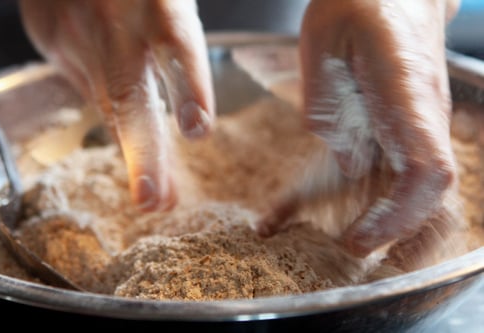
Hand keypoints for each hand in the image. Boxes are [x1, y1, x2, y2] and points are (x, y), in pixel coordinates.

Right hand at [19, 0, 214, 211]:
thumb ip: (171, 43)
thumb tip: (170, 119)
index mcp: (158, 1)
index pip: (177, 48)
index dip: (190, 90)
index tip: (198, 131)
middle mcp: (113, 21)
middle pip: (127, 94)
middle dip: (144, 153)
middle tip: (156, 199)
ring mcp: (75, 33)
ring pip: (105, 105)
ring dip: (132, 154)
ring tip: (155, 195)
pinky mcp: (49, 39)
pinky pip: (85, 83)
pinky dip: (108, 106)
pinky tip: (126, 119)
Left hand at [257, 0, 460, 256]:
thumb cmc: (358, 2)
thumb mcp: (324, 40)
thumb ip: (327, 103)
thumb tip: (346, 161)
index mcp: (406, 97)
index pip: (426, 172)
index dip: (398, 215)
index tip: (358, 237)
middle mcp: (418, 118)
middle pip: (431, 194)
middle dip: (400, 235)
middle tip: (352, 255)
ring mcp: (410, 124)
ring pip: (414, 189)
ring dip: (384, 225)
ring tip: (333, 246)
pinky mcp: (393, 125)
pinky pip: (386, 169)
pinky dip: (356, 197)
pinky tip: (307, 210)